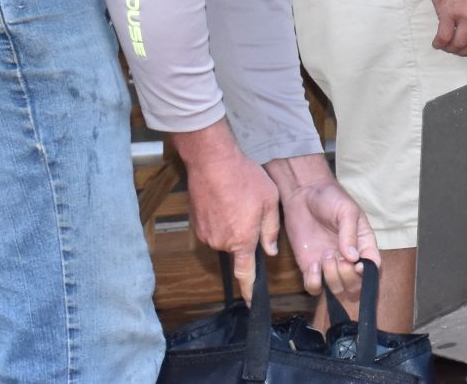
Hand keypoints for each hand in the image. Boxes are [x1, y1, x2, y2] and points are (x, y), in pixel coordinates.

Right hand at [183, 145, 280, 303]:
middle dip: (246, 234)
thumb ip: (270, 230)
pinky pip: (214, 227)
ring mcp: (206, 234)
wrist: (212, 161)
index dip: (249, 291)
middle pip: (238, 248)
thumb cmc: (244, 178)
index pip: (246, 274)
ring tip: (237, 200)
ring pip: (226, 236)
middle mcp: (221, 242)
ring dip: (233, 224)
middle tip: (251, 209)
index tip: (252, 304)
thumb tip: (269, 251)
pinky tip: (226, 199)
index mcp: (241, 240)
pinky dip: (221, 217)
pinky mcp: (196, 224)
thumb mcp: (270, 200)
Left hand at [280, 177, 379, 303]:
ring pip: (337, 289)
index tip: (356, 265)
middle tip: (337, 258)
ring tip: (324, 256)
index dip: (368, 273)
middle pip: (356, 285)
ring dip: (331, 278)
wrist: (303, 194)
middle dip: (347, 277)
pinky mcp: (310, 268)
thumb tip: (353, 258)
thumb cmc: (330, 198)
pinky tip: (313, 265)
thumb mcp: (346, 210)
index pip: (374, 267)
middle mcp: (348, 258)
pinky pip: (314, 288)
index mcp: (363, 244)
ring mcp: (329, 265)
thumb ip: (350, 234)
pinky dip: (314, 282)